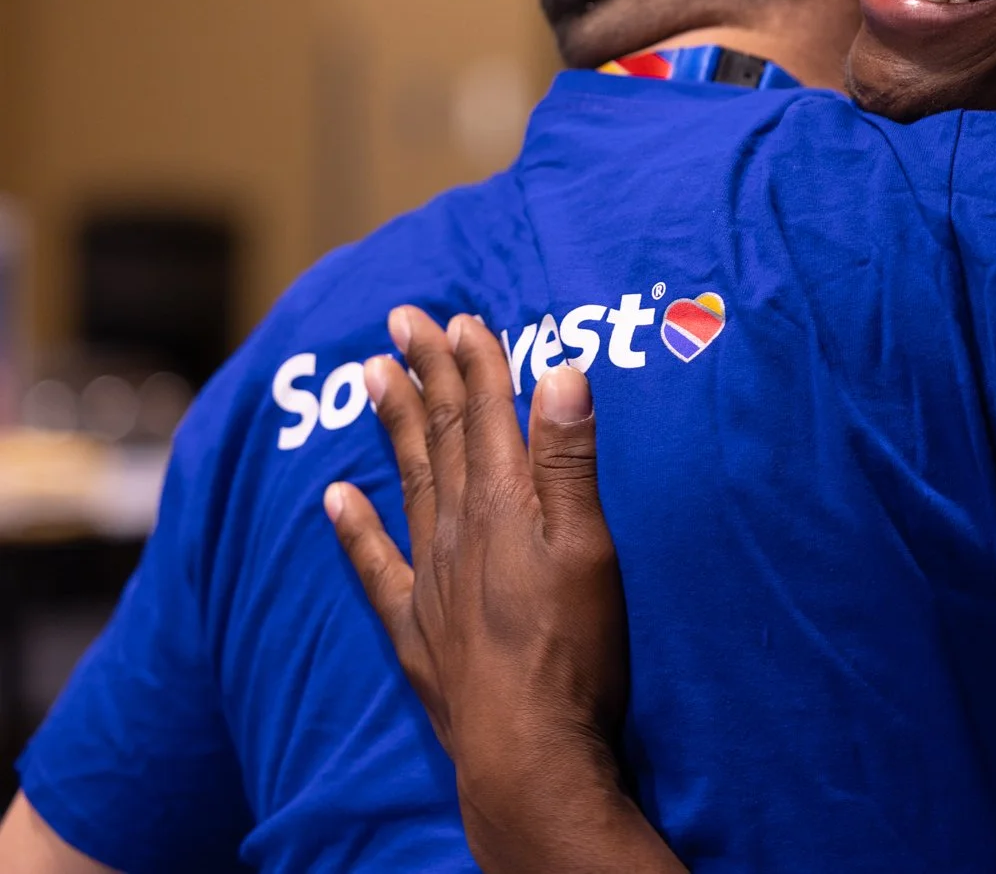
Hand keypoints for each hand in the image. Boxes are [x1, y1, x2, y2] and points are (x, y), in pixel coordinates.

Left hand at [326, 310, 676, 872]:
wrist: (526, 750)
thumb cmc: (573, 650)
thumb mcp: (590, 547)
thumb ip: (571, 460)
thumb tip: (562, 371)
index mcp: (506, 505)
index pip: (487, 416)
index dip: (477, 363)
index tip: (461, 317)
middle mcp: (459, 530)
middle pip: (441, 436)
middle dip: (427, 374)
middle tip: (403, 319)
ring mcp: (431, 579)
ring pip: (407, 483)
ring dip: (391, 425)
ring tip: (369, 375)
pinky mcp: (416, 628)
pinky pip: (374, 565)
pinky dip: (353, 527)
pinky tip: (333, 498)